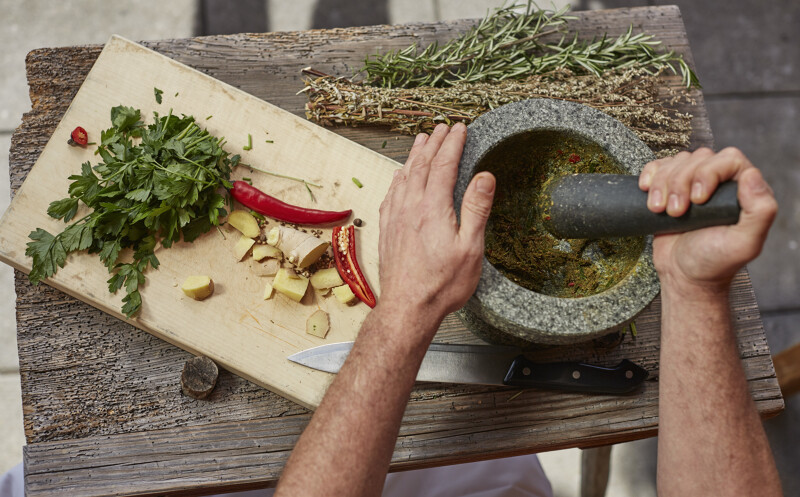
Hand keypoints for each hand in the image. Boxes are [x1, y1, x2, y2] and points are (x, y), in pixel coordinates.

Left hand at [378, 123, 495, 319]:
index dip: (453, 144)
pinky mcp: (387, 229)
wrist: (408, 308)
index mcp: (432, 207)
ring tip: (422, 140)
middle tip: (443, 128)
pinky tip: (400, 175)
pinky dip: (399, 176)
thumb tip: (485, 176)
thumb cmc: (442, 284)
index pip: (444, 165)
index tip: (461, 128)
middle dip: (434, 143)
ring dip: (415, 155)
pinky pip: (392, 192)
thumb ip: (476, 209)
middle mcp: (410, 206)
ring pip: (404, 175)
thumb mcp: (470, 248)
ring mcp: (395, 217)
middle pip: (422, 164)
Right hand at [639, 147, 776, 291]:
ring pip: (676, 161)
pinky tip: (647, 193)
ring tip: (659, 211)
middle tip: (676, 213)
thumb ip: (760, 212)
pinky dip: (649, 176)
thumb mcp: (744, 244)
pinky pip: (657, 166)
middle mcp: (720, 182)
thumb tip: (751, 175)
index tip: (697, 201)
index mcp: (744, 190)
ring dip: (662, 184)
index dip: (708, 173)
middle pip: (698, 158)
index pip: (728, 159)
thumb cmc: (714, 262)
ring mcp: (693, 183)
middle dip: (680, 183)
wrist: (683, 276)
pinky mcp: (670, 188)